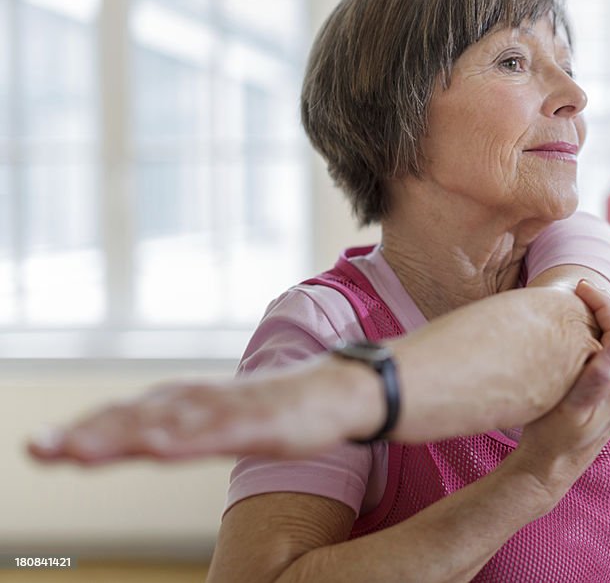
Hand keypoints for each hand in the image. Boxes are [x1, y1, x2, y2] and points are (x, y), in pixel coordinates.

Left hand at [27, 358, 364, 463]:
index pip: (126, 415)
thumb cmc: (279, 410)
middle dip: (84, 434)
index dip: (82, 431)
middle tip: (38, 448)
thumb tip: (141, 438)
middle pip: (134, 417)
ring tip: (76, 451)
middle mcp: (199, 400)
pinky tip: (153, 448)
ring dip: (119, 435)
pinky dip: (180, 440)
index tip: (40, 447)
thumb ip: (180, 429)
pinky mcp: (257, 421)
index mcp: (187, 402)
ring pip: (165, 424)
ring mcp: (228, 409)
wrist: (338, 391)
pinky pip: (214, 433)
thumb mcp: (221, 424)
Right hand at [509, 281, 609, 503]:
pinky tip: (586, 331)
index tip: (581, 288)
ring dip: (609, 320)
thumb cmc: (552, 439)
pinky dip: (606, 335)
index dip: (605, 304)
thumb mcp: (568, 412)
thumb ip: (592, 384)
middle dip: (609, 307)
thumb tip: (609, 356)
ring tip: (583, 304)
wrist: (550, 470)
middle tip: (582, 290)